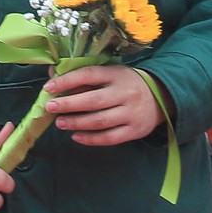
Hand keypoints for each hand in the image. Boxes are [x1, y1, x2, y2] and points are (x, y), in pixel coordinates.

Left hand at [44, 63, 163, 145]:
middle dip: (68, 104)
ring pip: (99, 121)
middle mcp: (126, 93)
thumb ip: (85, 76)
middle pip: (93, 101)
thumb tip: (53, 76)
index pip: (89, 74)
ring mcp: (131, 113)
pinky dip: (90, 139)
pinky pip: (109, 138)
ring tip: (59, 123)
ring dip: (76, 123)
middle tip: (50, 107)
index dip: (67, 81)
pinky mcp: (135, 131)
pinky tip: (76, 136)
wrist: (162, 96)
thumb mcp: (111, 73)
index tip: (49, 87)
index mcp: (118, 74)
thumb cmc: (127, 83)